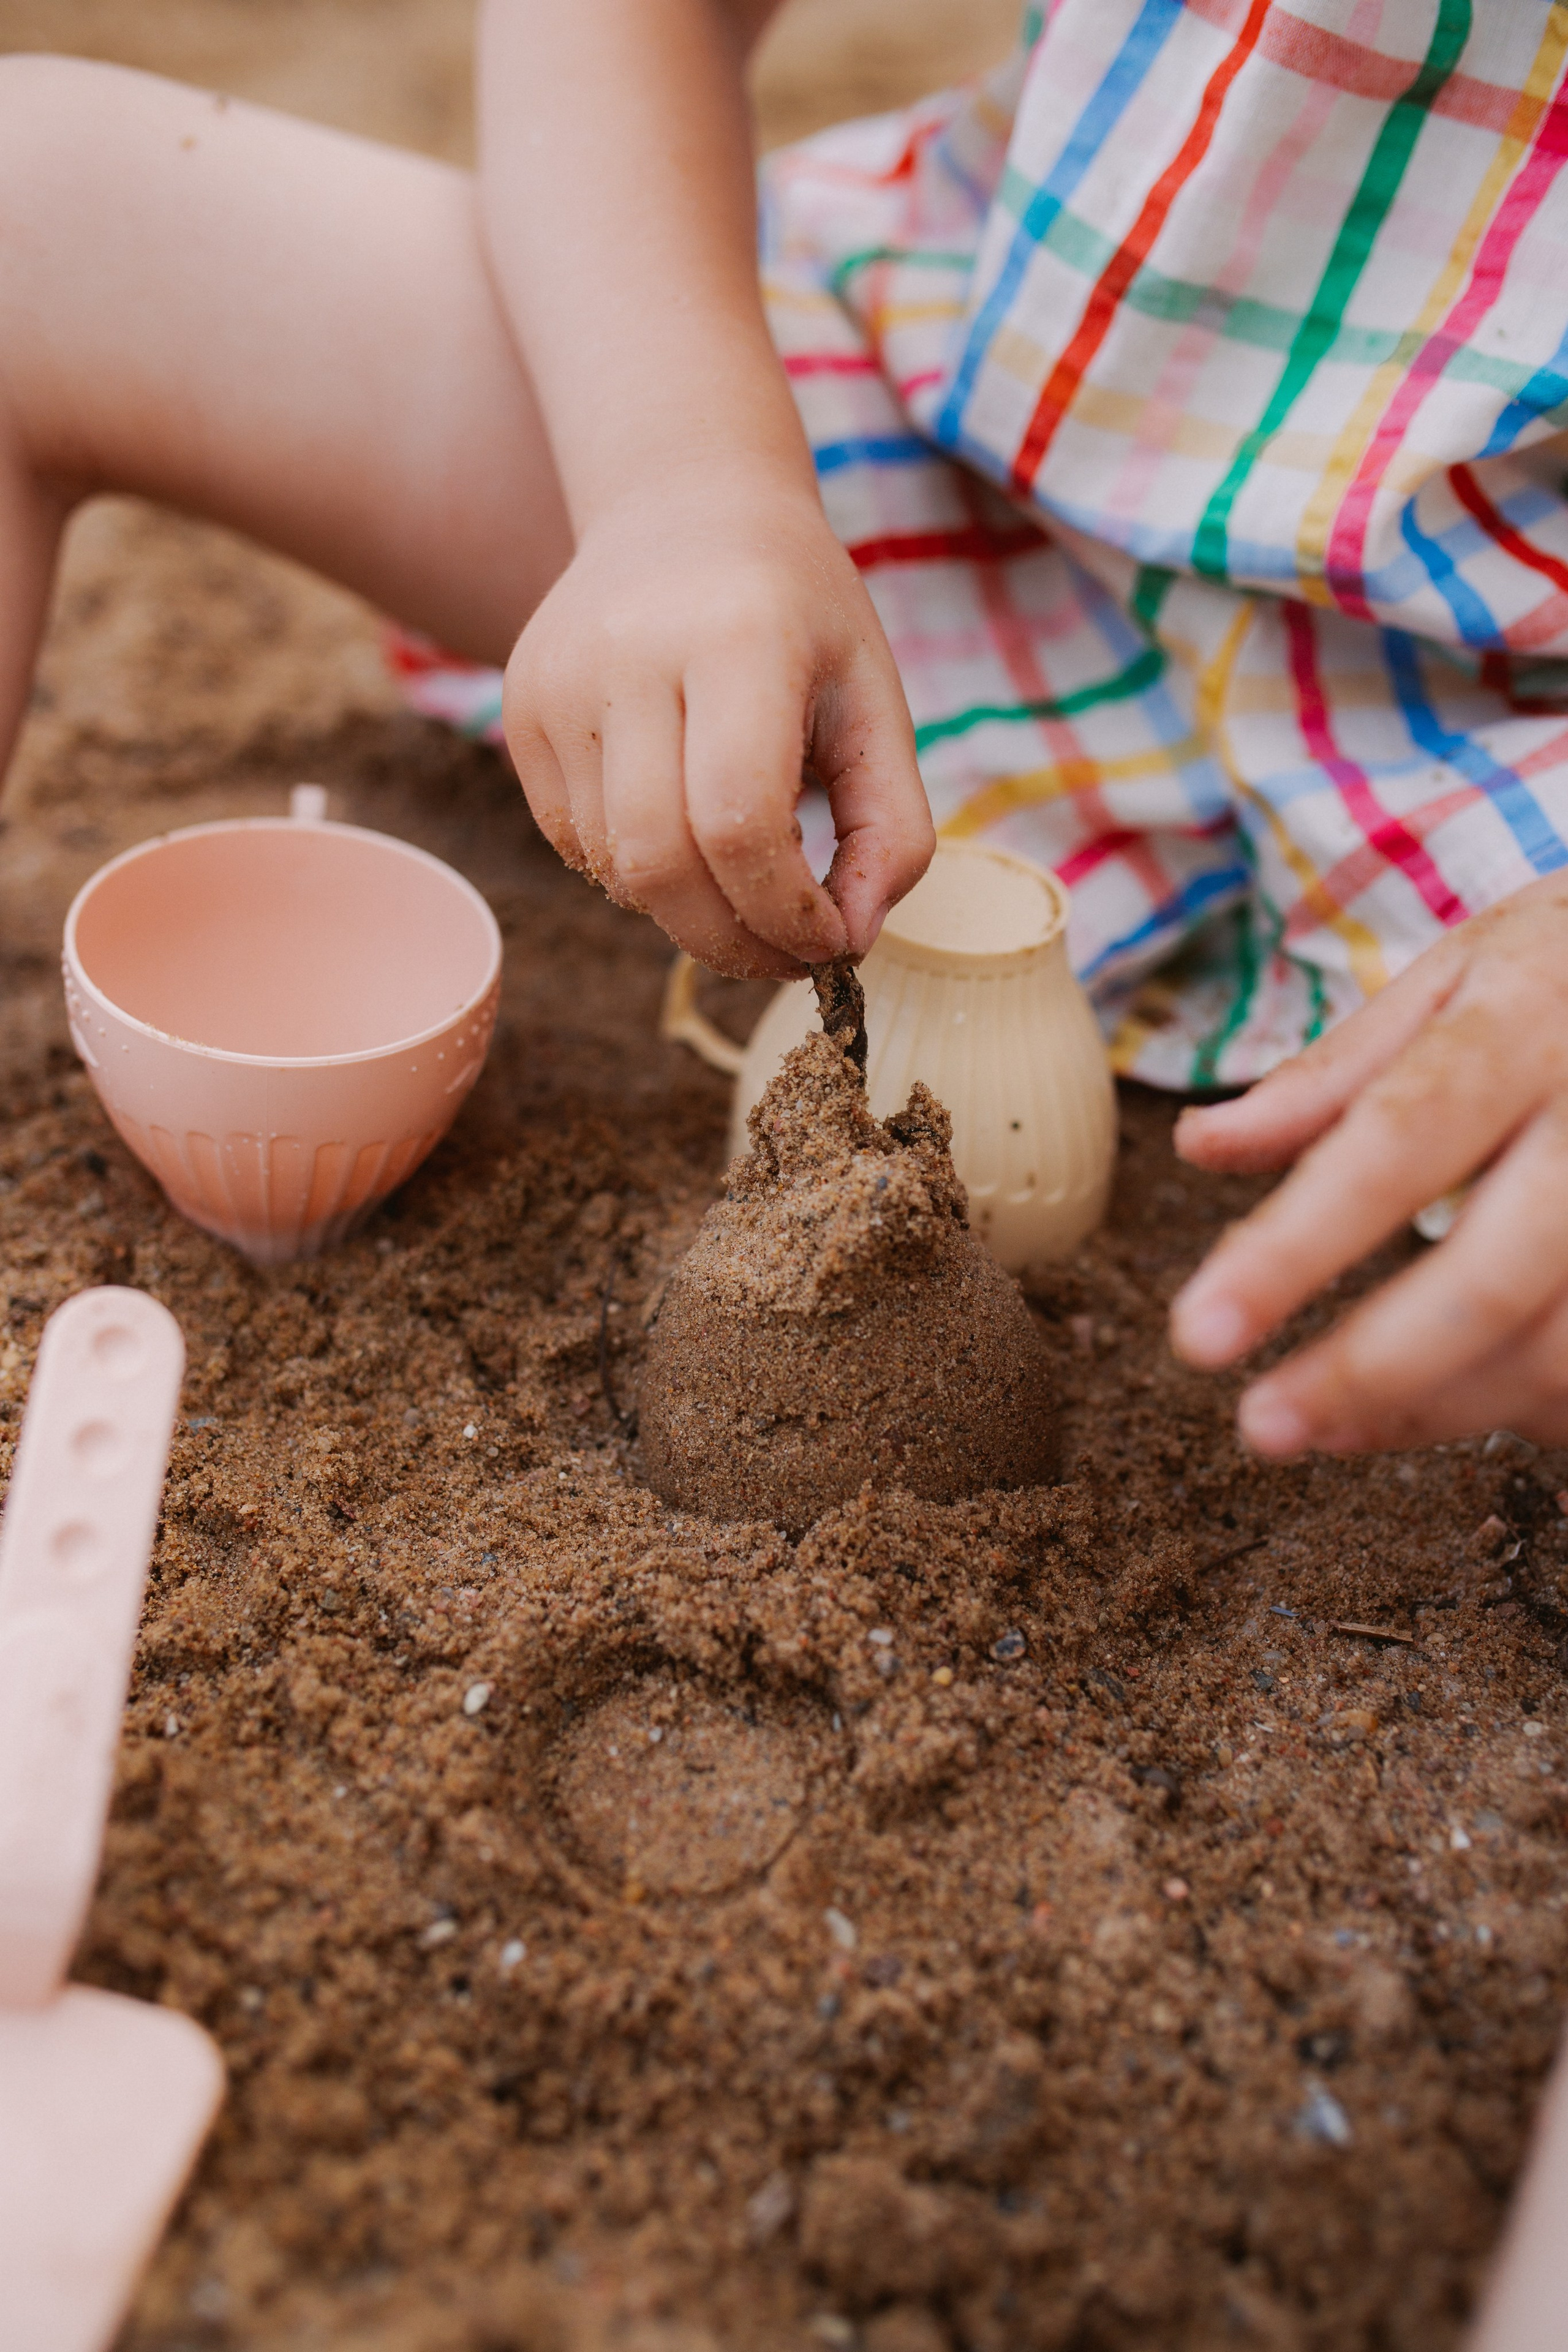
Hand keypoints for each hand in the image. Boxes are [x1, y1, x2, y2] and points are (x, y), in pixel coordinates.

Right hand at [501, 461, 933, 977]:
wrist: (684, 509)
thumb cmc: (798, 615)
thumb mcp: (877, 700)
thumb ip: (893, 827)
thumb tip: (853, 940)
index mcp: (736, 638)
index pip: (741, 825)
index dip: (786, 913)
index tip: (831, 942)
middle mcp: (628, 655)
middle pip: (662, 864)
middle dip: (732, 940)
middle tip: (786, 956)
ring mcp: (557, 685)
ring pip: (613, 868)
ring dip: (686, 914)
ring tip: (742, 889)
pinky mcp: (519, 711)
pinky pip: (575, 844)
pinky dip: (637, 874)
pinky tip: (684, 835)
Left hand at [1167, 872, 1567, 1452]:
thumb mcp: (1463, 972)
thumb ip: (1335, 1076)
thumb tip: (1200, 1146)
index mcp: (1524, 1022)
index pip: (1393, 1144)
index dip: (1292, 1249)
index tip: (1198, 1335)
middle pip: (1490, 1276)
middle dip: (1370, 1371)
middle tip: (1264, 1427)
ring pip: (1562, 1351)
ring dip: (1445, 1408)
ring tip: (1345, 1420)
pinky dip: (1538, 1412)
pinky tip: (1471, 1403)